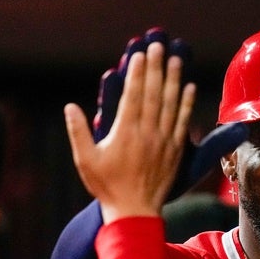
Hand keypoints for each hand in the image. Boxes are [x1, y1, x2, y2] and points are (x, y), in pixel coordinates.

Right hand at [64, 40, 194, 221]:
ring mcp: (164, 142)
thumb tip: (69, 107)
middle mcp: (147, 134)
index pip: (133, 95)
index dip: (138, 73)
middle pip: (154, 94)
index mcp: (125, 133)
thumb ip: (78, 132)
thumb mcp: (85, 160)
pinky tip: (190, 89)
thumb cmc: (107, 187)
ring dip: (174, 80)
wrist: (134, 213)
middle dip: (157, 68)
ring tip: (177, 59)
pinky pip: (183, 124)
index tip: (140, 54)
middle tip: (159, 46)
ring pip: (171, 105)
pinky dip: (187, 105)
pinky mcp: (175, 152)